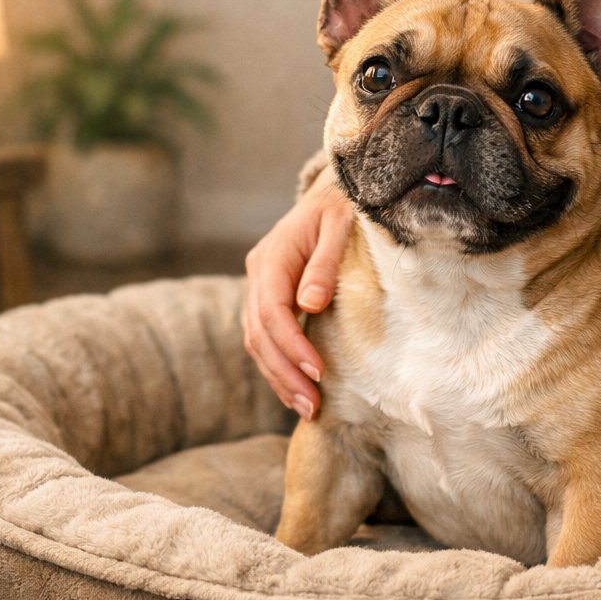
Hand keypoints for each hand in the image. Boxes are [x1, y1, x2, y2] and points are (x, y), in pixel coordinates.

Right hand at [243, 171, 353, 419]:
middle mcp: (258, 273)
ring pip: (257, 341)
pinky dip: (279, 366)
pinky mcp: (270, 297)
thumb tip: (309, 304)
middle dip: (284, 373)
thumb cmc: (343, 207)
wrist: (334, 192)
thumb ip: (324, 264)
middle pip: (259, 334)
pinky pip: (265, 338)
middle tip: (312, 406)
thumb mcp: (340, 226)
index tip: (318, 372)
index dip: (292, 346)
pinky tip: (298, 389)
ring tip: (307, 407)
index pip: (273, 311)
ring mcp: (260, 286)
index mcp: (271, 257)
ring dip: (279, 377)